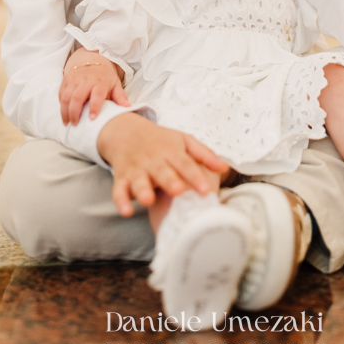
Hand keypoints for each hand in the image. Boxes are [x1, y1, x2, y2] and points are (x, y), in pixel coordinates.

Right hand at [59, 48, 129, 124]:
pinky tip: (64, 113)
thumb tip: (128, 107)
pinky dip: (61, 105)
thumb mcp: (115, 84)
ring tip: (67, 122)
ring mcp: (75, 79)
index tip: (92, 118)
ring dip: (65, 111)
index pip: (97, 94)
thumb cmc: (105, 77)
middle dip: (74, 113)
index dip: (94, 107)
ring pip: (66, 96)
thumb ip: (120, 96)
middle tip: (75, 124)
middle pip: (77, 97)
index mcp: (100, 82)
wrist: (92, 59)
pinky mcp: (66, 79)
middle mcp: (86, 79)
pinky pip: (61, 93)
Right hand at [97, 113, 229, 216]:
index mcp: (171, 151)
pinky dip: (121, 200)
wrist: (126, 131)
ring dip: (143, 190)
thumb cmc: (161, 141)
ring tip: (148, 200)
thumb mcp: (184, 141)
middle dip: (169, 181)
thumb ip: (204, 155)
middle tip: (178, 191)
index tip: (206, 190)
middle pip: (162, 171)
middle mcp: (153, 160)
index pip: (185, 164)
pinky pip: (118, 190)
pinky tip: (126, 211)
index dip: (195, 177)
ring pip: (139, 181)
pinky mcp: (122, 178)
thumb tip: (225, 168)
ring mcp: (137, 169)